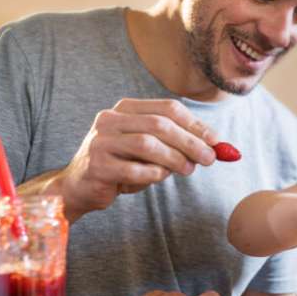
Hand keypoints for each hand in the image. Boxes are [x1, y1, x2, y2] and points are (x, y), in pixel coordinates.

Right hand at [55, 99, 217, 218]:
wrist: (80, 187)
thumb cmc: (123, 165)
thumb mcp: (151, 149)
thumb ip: (178, 144)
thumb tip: (216, 147)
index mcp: (126, 108)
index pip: (168, 109)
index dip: (195, 124)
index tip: (216, 141)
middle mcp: (110, 119)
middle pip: (160, 125)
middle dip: (190, 142)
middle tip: (209, 158)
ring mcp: (100, 141)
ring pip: (147, 144)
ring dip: (175, 158)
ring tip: (188, 170)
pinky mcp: (97, 166)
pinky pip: (134, 169)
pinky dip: (153, 174)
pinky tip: (160, 177)